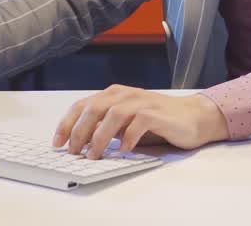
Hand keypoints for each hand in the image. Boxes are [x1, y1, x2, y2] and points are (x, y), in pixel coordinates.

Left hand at [53, 84, 229, 158]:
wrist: (193, 117)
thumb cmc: (158, 121)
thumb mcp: (126, 123)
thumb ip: (106, 127)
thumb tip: (80, 142)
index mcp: (114, 94)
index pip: (83, 105)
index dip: (67, 123)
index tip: (58, 143)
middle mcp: (126, 94)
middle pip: (94, 108)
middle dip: (79, 131)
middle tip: (73, 152)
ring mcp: (142, 101)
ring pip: (113, 114)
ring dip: (100, 136)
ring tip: (94, 155)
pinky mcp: (157, 112)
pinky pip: (138, 122)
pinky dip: (128, 137)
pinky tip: (124, 150)